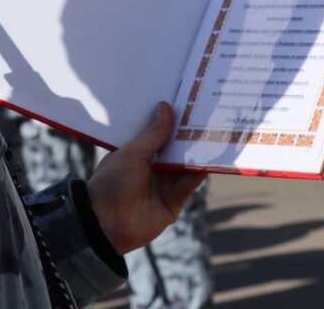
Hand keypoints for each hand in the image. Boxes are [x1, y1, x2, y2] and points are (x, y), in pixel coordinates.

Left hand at [86, 102, 206, 253]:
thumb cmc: (113, 182)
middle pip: (176, 146)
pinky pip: (191, 183)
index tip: (189, 100)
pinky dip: (201, 171)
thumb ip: (153, 134)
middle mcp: (153, 165)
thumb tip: (166, 107)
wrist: (106, 224)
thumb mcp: (132, 153)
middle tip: (209, 112)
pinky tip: (213, 156)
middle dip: (191, 133)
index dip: (172, 118)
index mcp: (138, 151)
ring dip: (199, 150)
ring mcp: (165, 182)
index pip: (159, 131)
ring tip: (217, 131)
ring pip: (187, 163)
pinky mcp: (175, 200)